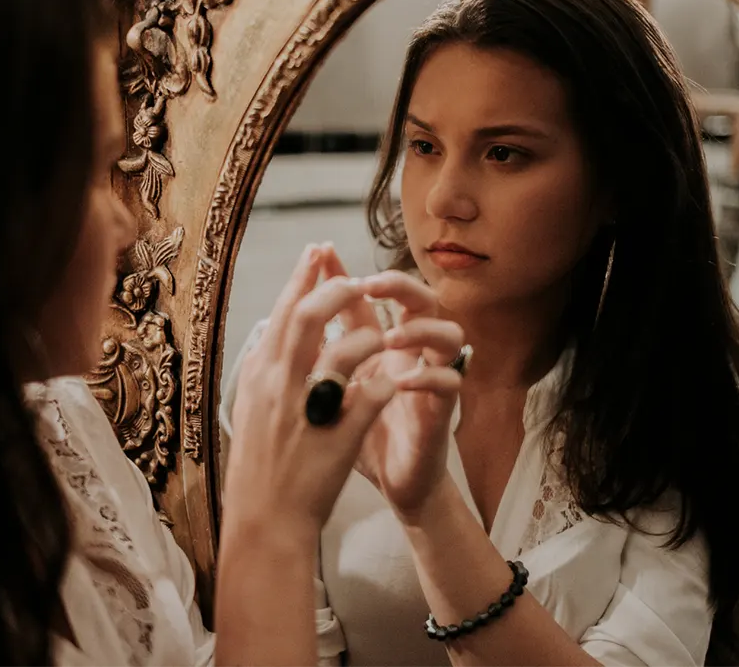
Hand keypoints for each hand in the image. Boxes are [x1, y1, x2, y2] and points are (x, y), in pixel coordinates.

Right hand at [224, 244, 397, 537]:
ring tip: (382, 336)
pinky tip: (396, 381)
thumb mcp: (251, 406)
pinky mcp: (339, 436)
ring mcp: (308, 410)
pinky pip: (372, 395)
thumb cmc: (258, 463)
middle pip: (309, 317)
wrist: (264, 519)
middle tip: (357, 281)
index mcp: (259, 374)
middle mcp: (278, 385)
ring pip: (344, 350)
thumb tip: (274, 329)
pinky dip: (386, 382)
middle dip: (336, 290)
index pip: (282, 311)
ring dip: (368, 336)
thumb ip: (265, 366)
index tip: (318, 250)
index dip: (303, 276)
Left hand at [321, 250, 463, 518]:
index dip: (348, 274)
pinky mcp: (442, 412)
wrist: (391, 484)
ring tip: (390, 337)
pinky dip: (429, 377)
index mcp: (384, 345)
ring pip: (449, 335)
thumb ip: (323, 354)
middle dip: (399, 285)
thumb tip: (288, 319)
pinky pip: (450, 383)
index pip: (372, 298)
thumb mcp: (335, 389)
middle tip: (369, 285)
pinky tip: (403, 382)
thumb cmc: (363, 434)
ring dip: (420, 330)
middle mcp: (413, 354)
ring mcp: (432, 380)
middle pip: (423, 300)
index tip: (322, 252)